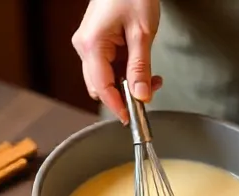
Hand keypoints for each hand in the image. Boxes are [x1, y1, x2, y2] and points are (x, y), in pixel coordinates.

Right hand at [72, 0, 162, 122]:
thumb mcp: (142, 33)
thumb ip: (141, 68)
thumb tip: (141, 97)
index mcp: (92, 44)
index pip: (102, 87)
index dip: (117, 106)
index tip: (132, 119)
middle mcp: (85, 46)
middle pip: (101, 86)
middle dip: (125, 96)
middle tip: (149, 96)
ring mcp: (90, 44)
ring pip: (107, 79)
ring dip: (128, 85)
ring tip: (152, 79)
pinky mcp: (97, 42)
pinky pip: (110, 67)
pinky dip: (127, 74)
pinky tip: (144, 71)